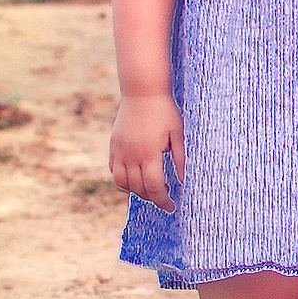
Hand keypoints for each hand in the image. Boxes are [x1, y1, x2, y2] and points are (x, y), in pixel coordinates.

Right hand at [110, 92, 184, 209]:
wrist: (142, 92)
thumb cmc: (164, 111)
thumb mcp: (178, 134)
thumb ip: (180, 159)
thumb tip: (183, 181)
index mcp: (149, 154)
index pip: (154, 188)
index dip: (163, 201)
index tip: (172, 206)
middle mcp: (131, 155)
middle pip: (138, 189)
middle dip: (152, 197)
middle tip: (166, 195)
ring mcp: (119, 151)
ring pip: (122, 183)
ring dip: (136, 191)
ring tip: (151, 186)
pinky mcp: (113, 146)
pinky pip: (114, 171)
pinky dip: (123, 179)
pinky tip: (137, 175)